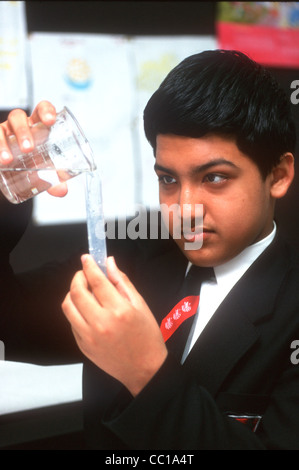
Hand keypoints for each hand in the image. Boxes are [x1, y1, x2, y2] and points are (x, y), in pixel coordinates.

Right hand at [0, 101, 66, 196]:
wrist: (12, 174)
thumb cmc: (32, 165)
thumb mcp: (43, 172)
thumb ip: (54, 181)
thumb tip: (62, 191)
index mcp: (36, 126)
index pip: (41, 110)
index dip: (46, 110)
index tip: (50, 121)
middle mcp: (19, 126)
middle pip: (19, 118)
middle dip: (23, 131)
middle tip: (28, 149)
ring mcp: (3, 132)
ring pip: (1, 129)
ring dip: (3, 143)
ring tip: (8, 160)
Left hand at [62, 255, 167, 396]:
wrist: (144, 369)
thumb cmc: (147, 336)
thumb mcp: (140, 305)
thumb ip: (122, 282)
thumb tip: (109, 263)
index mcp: (118, 310)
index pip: (96, 281)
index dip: (89, 266)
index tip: (86, 258)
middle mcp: (100, 323)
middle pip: (77, 292)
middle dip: (78, 277)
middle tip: (84, 274)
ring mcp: (89, 336)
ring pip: (68, 306)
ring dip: (72, 293)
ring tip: (83, 290)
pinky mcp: (82, 345)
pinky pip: (71, 322)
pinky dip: (75, 310)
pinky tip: (87, 309)